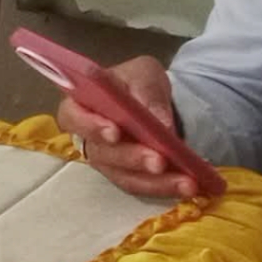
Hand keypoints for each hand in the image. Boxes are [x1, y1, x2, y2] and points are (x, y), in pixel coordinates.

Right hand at [54, 56, 197, 198]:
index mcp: (80, 104)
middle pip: (102, 153)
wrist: (154, 102)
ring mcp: (107, 160)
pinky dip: (166, 187)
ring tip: (186, 182)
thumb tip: (160, 122)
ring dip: (155, 181)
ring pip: (124, 176)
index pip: (72, 117)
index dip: (90, 126)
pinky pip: (142, 187)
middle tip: (159, 161)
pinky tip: (189, 186)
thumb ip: (147, 92)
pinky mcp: (127, 176)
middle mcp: (88, 137)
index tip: (114, 132)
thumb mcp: (143, 74)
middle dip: (132, 158)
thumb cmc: (137, 84)